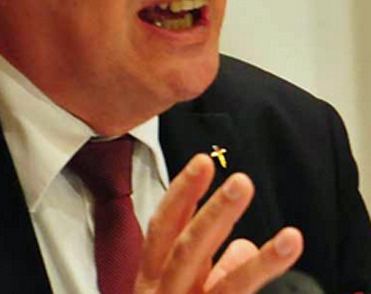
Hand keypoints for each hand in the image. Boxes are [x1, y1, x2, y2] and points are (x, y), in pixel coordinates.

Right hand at [135, 154, 303, 293]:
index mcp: (153, 279)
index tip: (202, 161)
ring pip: (211, 275)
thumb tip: (245, 245)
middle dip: (212, 211)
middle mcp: (160, 292)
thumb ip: (217, 273)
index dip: (182, 194)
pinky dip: (263, 269)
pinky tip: (288, 247)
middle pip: (184, 246)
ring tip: (279, 225)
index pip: (164, 227)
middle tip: (240, 181)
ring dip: (238, 238)